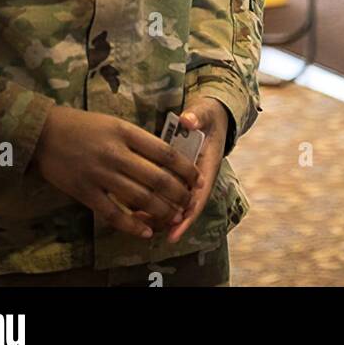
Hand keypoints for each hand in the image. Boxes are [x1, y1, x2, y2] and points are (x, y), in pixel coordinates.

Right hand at [31, 104, 198, 242]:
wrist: (44, 134)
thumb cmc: (82, 125)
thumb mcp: (114, 123)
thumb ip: (137, 140)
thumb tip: (165, 158)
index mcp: (125, 132)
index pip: (165, 153)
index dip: (185, 168)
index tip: (196, 178)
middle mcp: (116, 154)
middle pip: (157, 179)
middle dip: (178, 194)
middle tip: (188, 202)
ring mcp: (101, 175)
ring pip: (140, 199)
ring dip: (161, 211)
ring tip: (174, 217)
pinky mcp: (86, 193)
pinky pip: (113, 214)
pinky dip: (132, 225)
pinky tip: (145, 231)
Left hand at [144, 97, 228, 244]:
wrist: (209, 115)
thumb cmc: (207, 116)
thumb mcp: (204, 112)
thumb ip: (197, 116)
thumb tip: (187, 120)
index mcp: (207, 167)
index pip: (198, 197)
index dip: (187, 216)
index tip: (174, 231)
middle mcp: (197, 178)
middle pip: (183, 207)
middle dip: (166, 219)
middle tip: (144, 225)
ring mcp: (185, 177)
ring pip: (173, 203)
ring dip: (157, 213)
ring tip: (135, 219)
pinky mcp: (174, 173)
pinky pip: (164, 192)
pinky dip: (151, 200)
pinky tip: (134, 206)